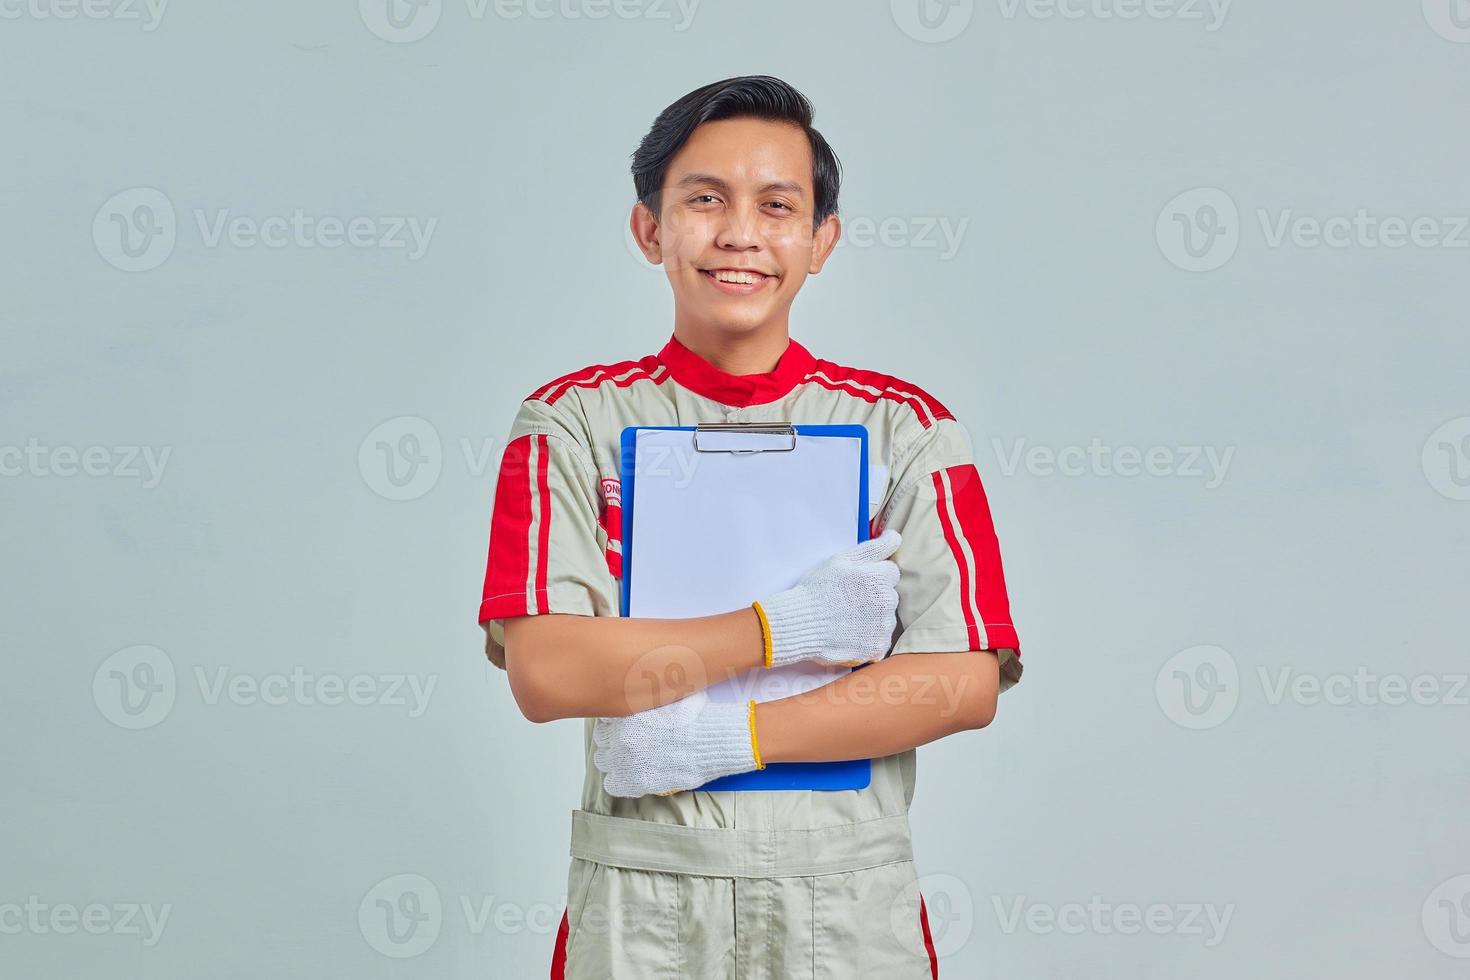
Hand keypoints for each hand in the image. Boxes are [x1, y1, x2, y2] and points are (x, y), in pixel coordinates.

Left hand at [592, 691, 758, 797]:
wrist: (714, 740)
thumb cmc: (696, 717)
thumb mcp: (671, 692)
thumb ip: (650, 693)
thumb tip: (646, 684)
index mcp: (625, 714)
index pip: (604, 718)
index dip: (615, 722)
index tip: (624, 725)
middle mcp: (621, 737)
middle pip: (601, 740)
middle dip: (613, 740)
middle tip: (630, 741)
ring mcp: (627, 761)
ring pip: (603, 761)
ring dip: (615, 759)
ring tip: (631, 758)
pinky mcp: (635, 782)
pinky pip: (613, 784)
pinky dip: (621, 781)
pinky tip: (632, 775)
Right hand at [753, 527, 901, 668]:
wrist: (800, 623)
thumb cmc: (819, 589)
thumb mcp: (843, 559)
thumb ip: (874, 548)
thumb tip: (896, 537)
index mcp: (881, 577)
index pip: (890, 572)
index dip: (872, 575)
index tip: (855, 583)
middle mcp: (888, 601)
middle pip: (889, 595)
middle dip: (874, 596)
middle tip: (848, 601)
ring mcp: (884, 626)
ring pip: (886, 618)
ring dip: (873, 618)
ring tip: (848, 618)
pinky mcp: (877, 647)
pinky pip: (880, 641)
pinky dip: (869, 639)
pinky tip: (851, 633)